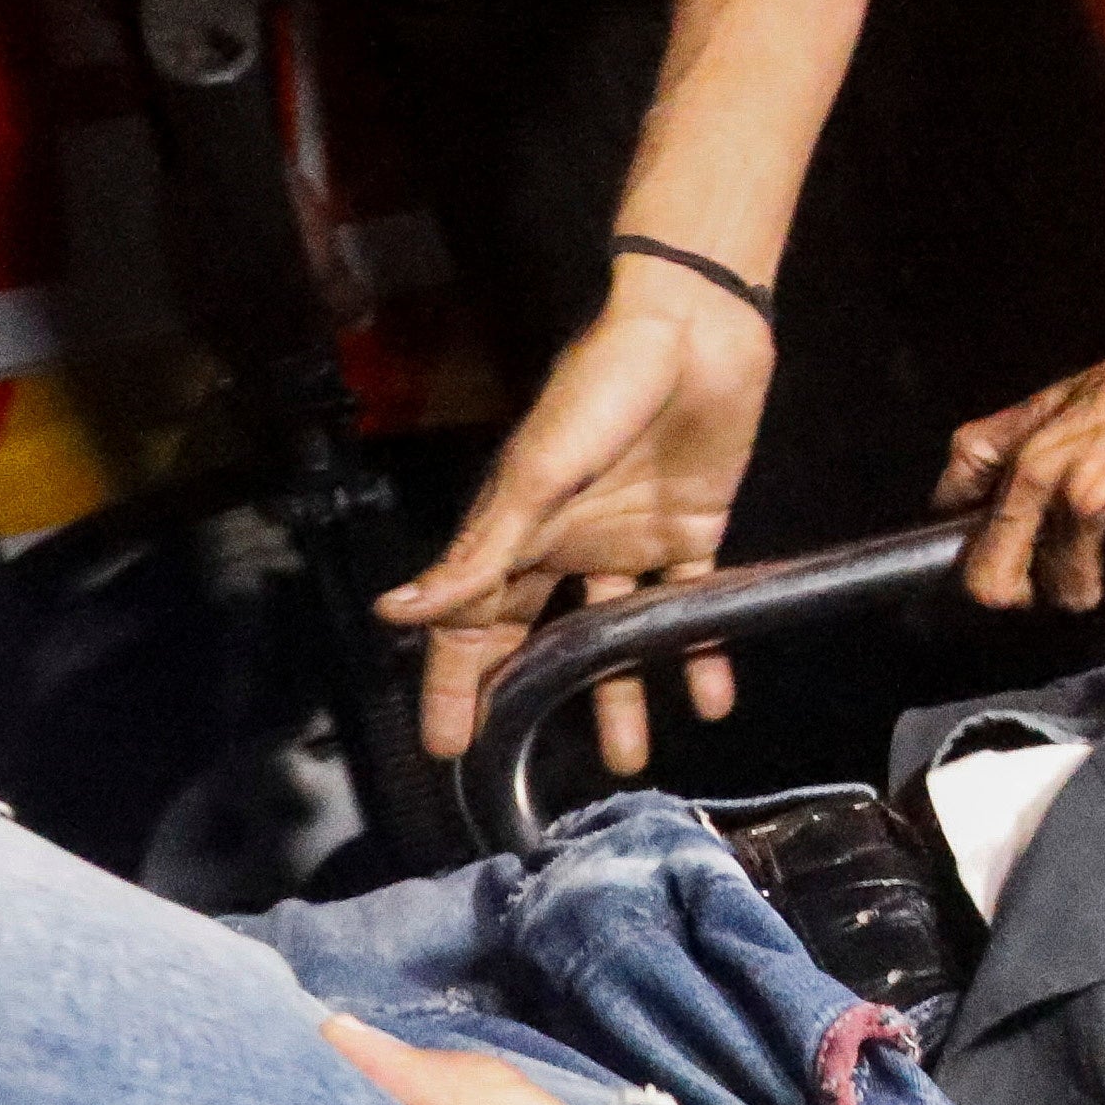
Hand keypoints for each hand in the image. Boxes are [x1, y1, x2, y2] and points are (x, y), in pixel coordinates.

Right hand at [381, 264, 777, 765]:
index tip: (445, 744)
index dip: (455, 680)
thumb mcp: (536, 479)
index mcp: (520, 532)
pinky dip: (702, 654)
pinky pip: (693, 605)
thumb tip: (394, 614)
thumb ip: (478, 555)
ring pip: (620, 637)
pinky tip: (709, 702)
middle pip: (539, 637)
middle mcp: (569, 546)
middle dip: (529, 698)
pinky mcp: (691, 531)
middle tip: (525, 771)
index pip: (475, 621)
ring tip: (626, 762)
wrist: (693, 333)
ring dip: (621, 697)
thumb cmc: (601, 392)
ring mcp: (630, 542)